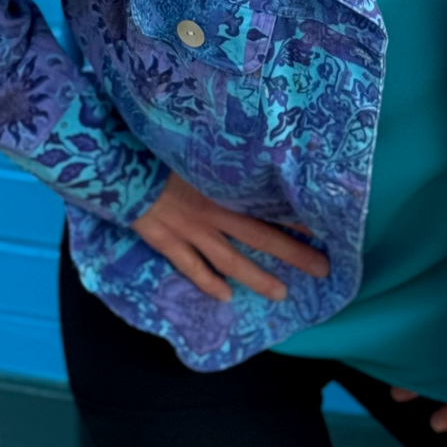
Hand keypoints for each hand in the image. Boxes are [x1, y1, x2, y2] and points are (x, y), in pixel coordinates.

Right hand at [131, 170, 328, 303]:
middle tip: (323, 269)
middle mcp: (213, 214)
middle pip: (262, 237)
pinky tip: (226, 296)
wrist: (119, 167)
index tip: (326, 227)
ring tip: (282, 294)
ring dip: (258, 278)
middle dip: (294, 254)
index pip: (269, 205)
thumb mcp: (196, 150)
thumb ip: (222, 158)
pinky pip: (192, 268)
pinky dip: (209, 283)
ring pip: (231, 261)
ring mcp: (191, 232)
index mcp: (223, 189)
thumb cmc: (158, 151)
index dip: (297, 217)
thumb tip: (253, 152)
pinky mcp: (167, 243)